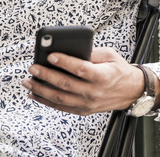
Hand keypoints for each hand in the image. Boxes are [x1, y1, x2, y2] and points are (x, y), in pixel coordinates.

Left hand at [21, 47, 151, 115]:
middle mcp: (94, 92)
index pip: (81, 69)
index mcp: (102, 76)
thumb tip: (68, 49)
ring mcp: (87, 104)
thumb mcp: (109, 55)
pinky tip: (34, 93)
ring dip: (41, 90)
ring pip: (60, 98)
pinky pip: (61, 107)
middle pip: (66, 84)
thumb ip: (90, 53)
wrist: (131, 92)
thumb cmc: (118, 70)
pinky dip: (46, 101)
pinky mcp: (83, 110)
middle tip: (32, 68)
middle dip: (46, 75)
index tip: (50, 55)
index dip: (65, 62)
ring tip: (28, 81)